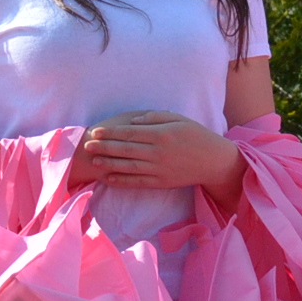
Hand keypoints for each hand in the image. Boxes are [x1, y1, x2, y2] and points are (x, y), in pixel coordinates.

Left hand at [73, 110, 241, 192]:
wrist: (214, 161)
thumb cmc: (197, 135)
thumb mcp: (179, 119)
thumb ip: (155, 117)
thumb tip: (133, 121)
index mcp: (162, 134)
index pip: (130, 133)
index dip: (111, 132)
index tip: (96, 131)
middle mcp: (158, 152)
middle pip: (125, 149)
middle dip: (104, 147)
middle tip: (87, 145)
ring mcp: (160, 169)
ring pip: (129, 166)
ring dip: (109, 164)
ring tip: (94, 161)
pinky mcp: (162, 182)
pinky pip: (138, 182)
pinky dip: (122, 181)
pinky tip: (109, 178)